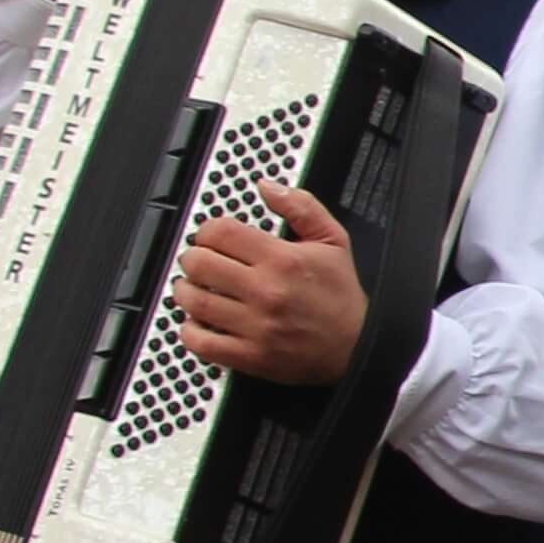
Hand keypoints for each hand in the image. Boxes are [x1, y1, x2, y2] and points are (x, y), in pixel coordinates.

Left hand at [177, 184, 365, 381]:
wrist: (358, 346)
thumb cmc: (342, 296)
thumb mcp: (333, 240)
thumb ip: (300, 207)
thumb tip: (267, 186)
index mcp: (282, 260)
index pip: (221, 232)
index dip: (207, 230)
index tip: (210, 237)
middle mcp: (266, 292)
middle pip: (200, 264)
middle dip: (193, 258)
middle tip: (198, 261)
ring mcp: (256, 326)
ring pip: (195, 302)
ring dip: (185, 291)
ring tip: (192, 288)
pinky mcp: (251, 356)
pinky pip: (201, 343)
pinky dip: (189, 331)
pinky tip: (197, 322)